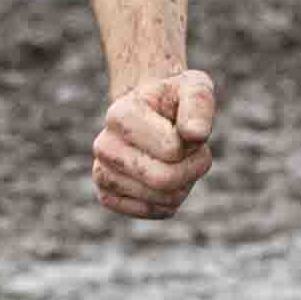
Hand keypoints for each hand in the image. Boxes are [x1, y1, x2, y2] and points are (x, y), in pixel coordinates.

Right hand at [92, 69, 218, 219]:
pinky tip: (163, 179)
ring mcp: (102, 173)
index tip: (188, 130)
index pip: (172, 149)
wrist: (151, 113)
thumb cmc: (175, 100)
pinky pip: (153, 212)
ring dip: (183, 184)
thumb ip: (198, 105)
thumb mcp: (194, 88)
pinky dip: (170, 200)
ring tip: (174, 161)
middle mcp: (104, 146)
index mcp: (120, 114)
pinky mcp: (107, 197)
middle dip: (191, 169)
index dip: (194, 144)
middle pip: (165, 180)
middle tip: (191, 152)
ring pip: (163, 199)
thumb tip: (195, 134)